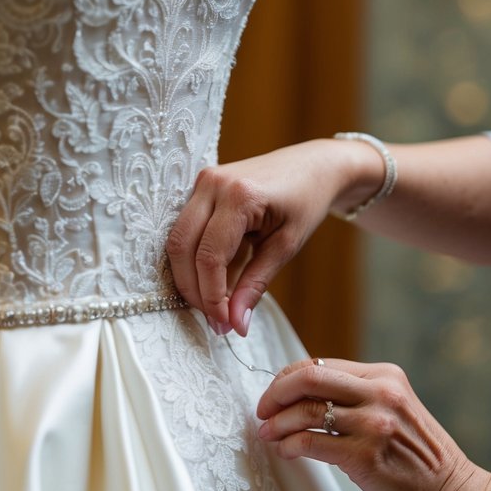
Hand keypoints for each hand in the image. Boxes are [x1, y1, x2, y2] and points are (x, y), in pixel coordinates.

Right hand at [166, 140, 347, 335]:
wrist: (312, 166)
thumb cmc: (305, 201)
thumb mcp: (285, 246)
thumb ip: (255, 284)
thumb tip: (235, 325)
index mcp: (240, 196)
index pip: (210, 257)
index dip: (211, 296)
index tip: (224, 324)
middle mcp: (213, 183)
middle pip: (182, 248)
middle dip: (193, 290)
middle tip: (216, 320)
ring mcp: (204, 181)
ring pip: (178, 239)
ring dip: (190, 276)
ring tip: (215, 304)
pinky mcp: (201, 186)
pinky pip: (186, 228)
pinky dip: (194, 258)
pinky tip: (213, 280)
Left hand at [256, 357, 486, 490]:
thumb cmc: (422, 458)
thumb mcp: (395, 409)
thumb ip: (358, 396)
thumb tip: (305, 396)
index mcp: (385, 376)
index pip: (321, 364)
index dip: (287, 378)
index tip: (274, 394)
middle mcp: (380, 393)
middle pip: (308, 376)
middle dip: (275, 392)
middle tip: (263, 410)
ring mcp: (373, 424)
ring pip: (304, 411)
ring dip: (277, 423)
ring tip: (268, 434)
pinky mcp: (364, 456)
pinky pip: (310, 443)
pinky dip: (289, 445)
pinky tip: (286, 451)